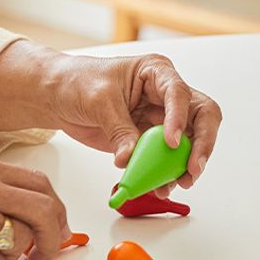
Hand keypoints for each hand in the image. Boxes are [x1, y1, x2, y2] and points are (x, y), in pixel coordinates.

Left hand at [0, 43, 222, 185]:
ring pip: (188, 140)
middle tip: (193, 168)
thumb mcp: (98, 100)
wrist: (58, 96)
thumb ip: (118, 129)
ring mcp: (160, 118)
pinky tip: (158, 187)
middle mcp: (165, 95)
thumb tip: (129, 158)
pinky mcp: (149, 140)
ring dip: (184, 164)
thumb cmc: (78, 82)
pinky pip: (165, 158)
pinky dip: (164, 174)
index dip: (179, 118)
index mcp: (156, 72)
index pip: (178, 93)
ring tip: (173, 184)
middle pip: (201, 115)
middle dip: (201, 142)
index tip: (171, 142)